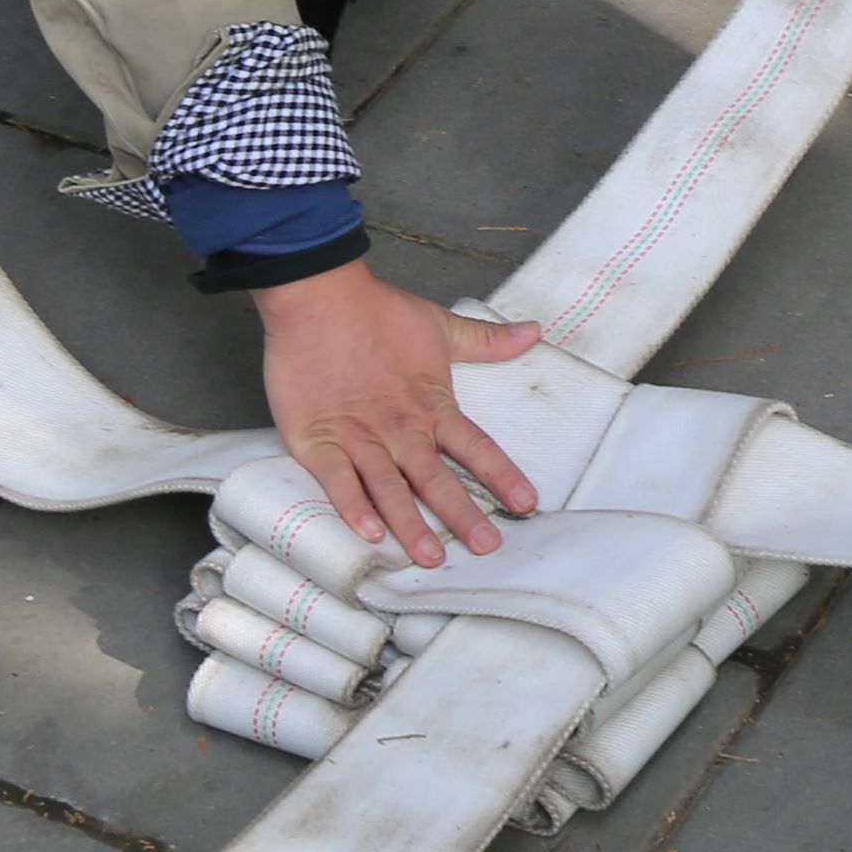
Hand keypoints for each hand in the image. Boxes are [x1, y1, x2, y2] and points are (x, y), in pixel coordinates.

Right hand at [254, 262, 542, 563]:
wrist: (317, 296)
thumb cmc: (378, 312)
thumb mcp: (440, 326)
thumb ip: (486, 340)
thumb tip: (534, 331)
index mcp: (432, 404)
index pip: (475, 446)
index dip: (502, 475)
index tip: (528, 503)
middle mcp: (400, 427)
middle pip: (436, 477)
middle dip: (463, 514)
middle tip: (486, 547)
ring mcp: (358, 436)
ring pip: (390, 487)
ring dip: (411, 523)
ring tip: (430, 556)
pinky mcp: (318, 439)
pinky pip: (338, 479)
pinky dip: (353, 505)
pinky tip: (369, 533)